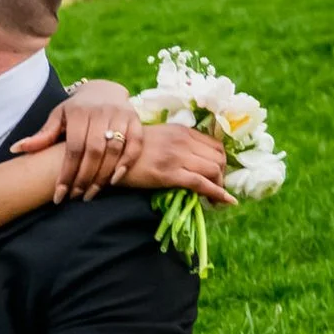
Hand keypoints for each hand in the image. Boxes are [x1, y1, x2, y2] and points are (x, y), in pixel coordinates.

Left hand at [11, 79, 143, 201]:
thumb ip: (42, 135)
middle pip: (93, 152)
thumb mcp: (58, 117)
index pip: (73, 149)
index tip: (59, 195)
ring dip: (102, 176)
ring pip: (114, 151)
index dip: (66, 173)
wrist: (105, 91)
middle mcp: (101, 112)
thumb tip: (17, 149)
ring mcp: (121, 116)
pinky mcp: (136, 121)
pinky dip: (126, 163)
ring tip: (91, 194)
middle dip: (84, 178)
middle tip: (76, 197)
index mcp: (79, 112)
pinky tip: (114, 180)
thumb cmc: (77, 109)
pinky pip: (135, 145)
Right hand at [120, 122, 234, 203]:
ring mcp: (177, 157)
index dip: (221, 162)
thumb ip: (177, 143)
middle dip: (222, 175)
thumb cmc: (130, 149)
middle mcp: (184, 141)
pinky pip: (201, 184)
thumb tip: (193, 159)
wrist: (110, 155)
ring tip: (214, 199)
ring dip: (219, 186)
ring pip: (214, 170)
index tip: (216, 175)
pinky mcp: (169, 174)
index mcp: (182, 130)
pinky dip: (217, 194)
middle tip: (215, 188)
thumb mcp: (158, 137)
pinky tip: (224, 202)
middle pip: (219, 158)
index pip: (216, 145)